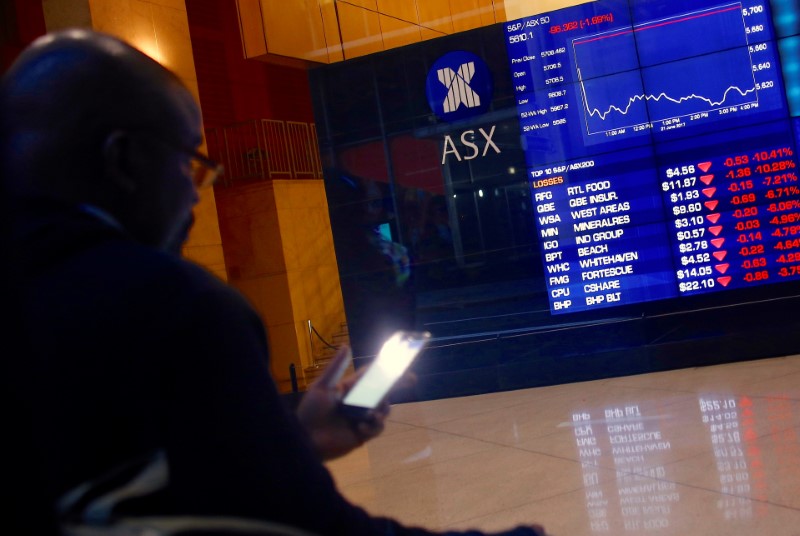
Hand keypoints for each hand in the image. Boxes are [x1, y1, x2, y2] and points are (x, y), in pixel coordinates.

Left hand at [297, 346, 390, 460]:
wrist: (305, 439)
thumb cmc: (311, 411)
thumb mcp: (322, 387)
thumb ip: (336, 367)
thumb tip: (347, 346)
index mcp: (349, 389)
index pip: (371, 377)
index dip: (384, 370)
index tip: (400, 363)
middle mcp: (358, 402)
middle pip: (382, 392)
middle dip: (397, 385)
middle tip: (411, 379)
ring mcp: (361, 418)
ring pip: (383, 410)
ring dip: (383, 409)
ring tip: (374, 414)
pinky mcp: (362, 435)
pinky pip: (376, 428)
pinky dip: (372, 426)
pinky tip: (361, 428)